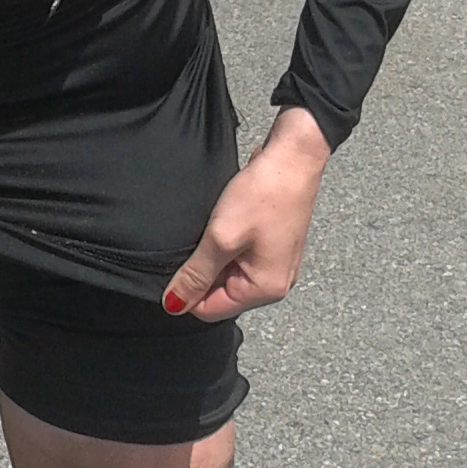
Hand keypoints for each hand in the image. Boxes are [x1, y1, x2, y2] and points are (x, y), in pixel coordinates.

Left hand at [164, 107, 331, 322]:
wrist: (293, 156)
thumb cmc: (265, 194)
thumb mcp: (221, 238)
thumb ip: (196, 275)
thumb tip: (174, 304)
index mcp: (266, 289)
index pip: (210, 310)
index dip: (187, 291)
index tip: (178, 264)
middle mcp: (275, 283)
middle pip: (220, 293)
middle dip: (203, 271)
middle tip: (202, 239)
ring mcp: (275, 264)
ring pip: (227, 273)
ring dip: (214, 255)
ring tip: (216, 228)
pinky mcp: (272, 245)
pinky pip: (239, 257)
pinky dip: (226, 245)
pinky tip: (226, 223)